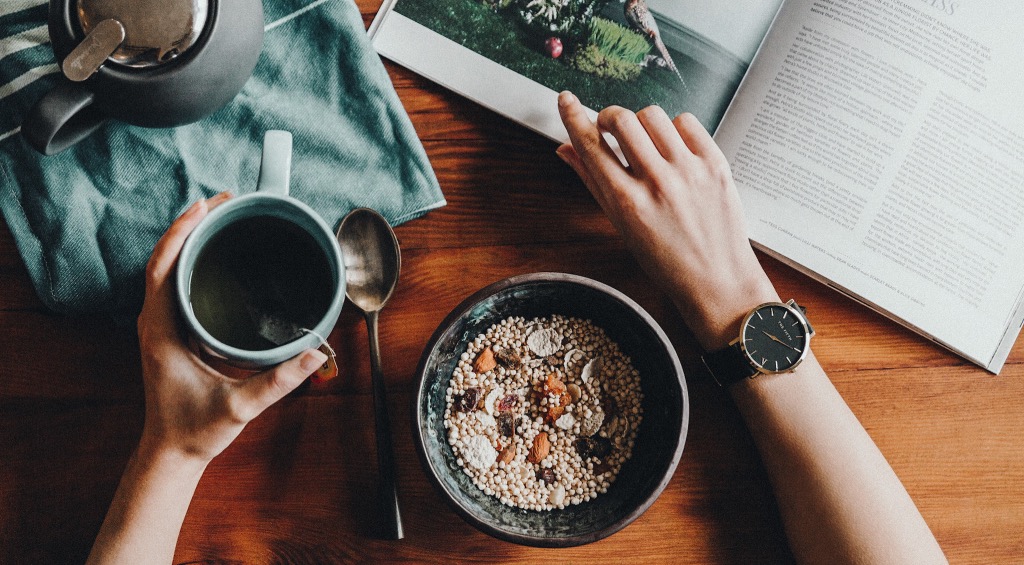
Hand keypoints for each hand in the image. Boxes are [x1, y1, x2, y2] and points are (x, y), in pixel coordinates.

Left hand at [136, 192, 326, 463]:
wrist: (172, 452)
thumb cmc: (195, 430)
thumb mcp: (240, 406)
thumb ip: (278, 381)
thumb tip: (314, 354)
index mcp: (161, 331)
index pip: (162, 267)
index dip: (182, 232)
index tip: (207, 206)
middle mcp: (155, 322)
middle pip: (164, 258)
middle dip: (191, 225)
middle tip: (224, 202)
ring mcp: (160, 326)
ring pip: (167, 269)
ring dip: (190, 240)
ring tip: (221, 217)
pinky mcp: (170, 331)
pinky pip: (174, 284)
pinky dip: (191, 260)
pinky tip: (215, 255)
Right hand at [556, 91, 777, 350]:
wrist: (718, 280)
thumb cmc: (667, 261)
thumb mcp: (621, 227)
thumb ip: (592, 183)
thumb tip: (566, 150)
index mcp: (627, 203)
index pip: (590, 145)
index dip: (573, 116)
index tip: (566, 100)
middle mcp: (657, 182)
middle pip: (621, 119)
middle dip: (609, 117)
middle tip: (610, 128)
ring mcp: (689, 170)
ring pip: (653, 115)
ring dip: (642, 123)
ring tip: (646, 143)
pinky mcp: (715, 163)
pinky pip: (687, 122)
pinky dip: (674, 128)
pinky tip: (673, 148)